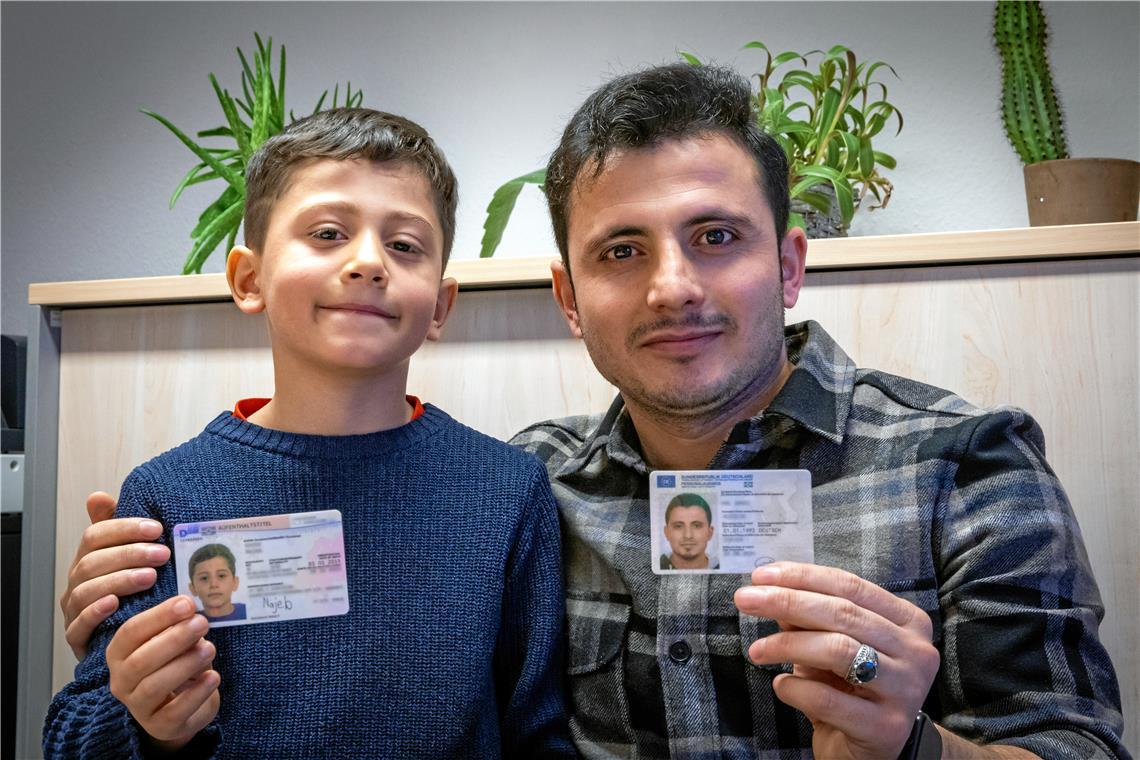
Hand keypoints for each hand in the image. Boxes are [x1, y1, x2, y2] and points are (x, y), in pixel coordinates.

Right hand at [60, 491, 168, 658]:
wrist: (126, 644)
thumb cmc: (129, 596)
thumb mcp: (129, 561)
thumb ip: (118, 531)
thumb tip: (97, 497)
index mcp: (88, 561)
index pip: (95, 536)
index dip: (124, 529)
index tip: (157, 528)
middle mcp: (77, 584)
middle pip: (92, 561)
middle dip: (129, 554)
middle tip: (162, 554)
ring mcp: (74, 611)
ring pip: (86, 590)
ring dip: (119, 580)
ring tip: (149, 577)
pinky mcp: (78, 638)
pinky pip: (79, 625)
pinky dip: (95, 612)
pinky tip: (115, 604)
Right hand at [107, 595, 219, 751]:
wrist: (184, 704)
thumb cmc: (176, 662)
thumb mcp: (174, 640)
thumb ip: (178, 625)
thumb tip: (190, 608)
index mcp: (119, 653)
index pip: (131, 632)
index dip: (159, 616)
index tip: (187, 603)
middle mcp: (121, 681)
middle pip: (141, 660)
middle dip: (174, 638)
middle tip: (202, 623)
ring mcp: (138, 707)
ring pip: (155, 686)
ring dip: (185, 664)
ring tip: (210, 648)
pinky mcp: (160, 726)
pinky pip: (175, 711)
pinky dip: (196, 692)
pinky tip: (213, 677)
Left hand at [734, 562, 939, 759]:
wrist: (873, 754)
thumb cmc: (851, 689)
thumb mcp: (832, 645)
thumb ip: (809, 617)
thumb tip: (771, 588)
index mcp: (908, 621)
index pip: (850, 585)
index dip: (802, 577)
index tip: (761, 576)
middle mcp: (916, 652)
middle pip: (842, 613)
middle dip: (787, 601)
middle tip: (745, 599)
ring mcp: (905, 690)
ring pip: (837, 650)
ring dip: (787, 644)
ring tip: (757, 650)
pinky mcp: (885, 728)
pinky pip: (827, 698)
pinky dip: (795, 688)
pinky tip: (780, 685)